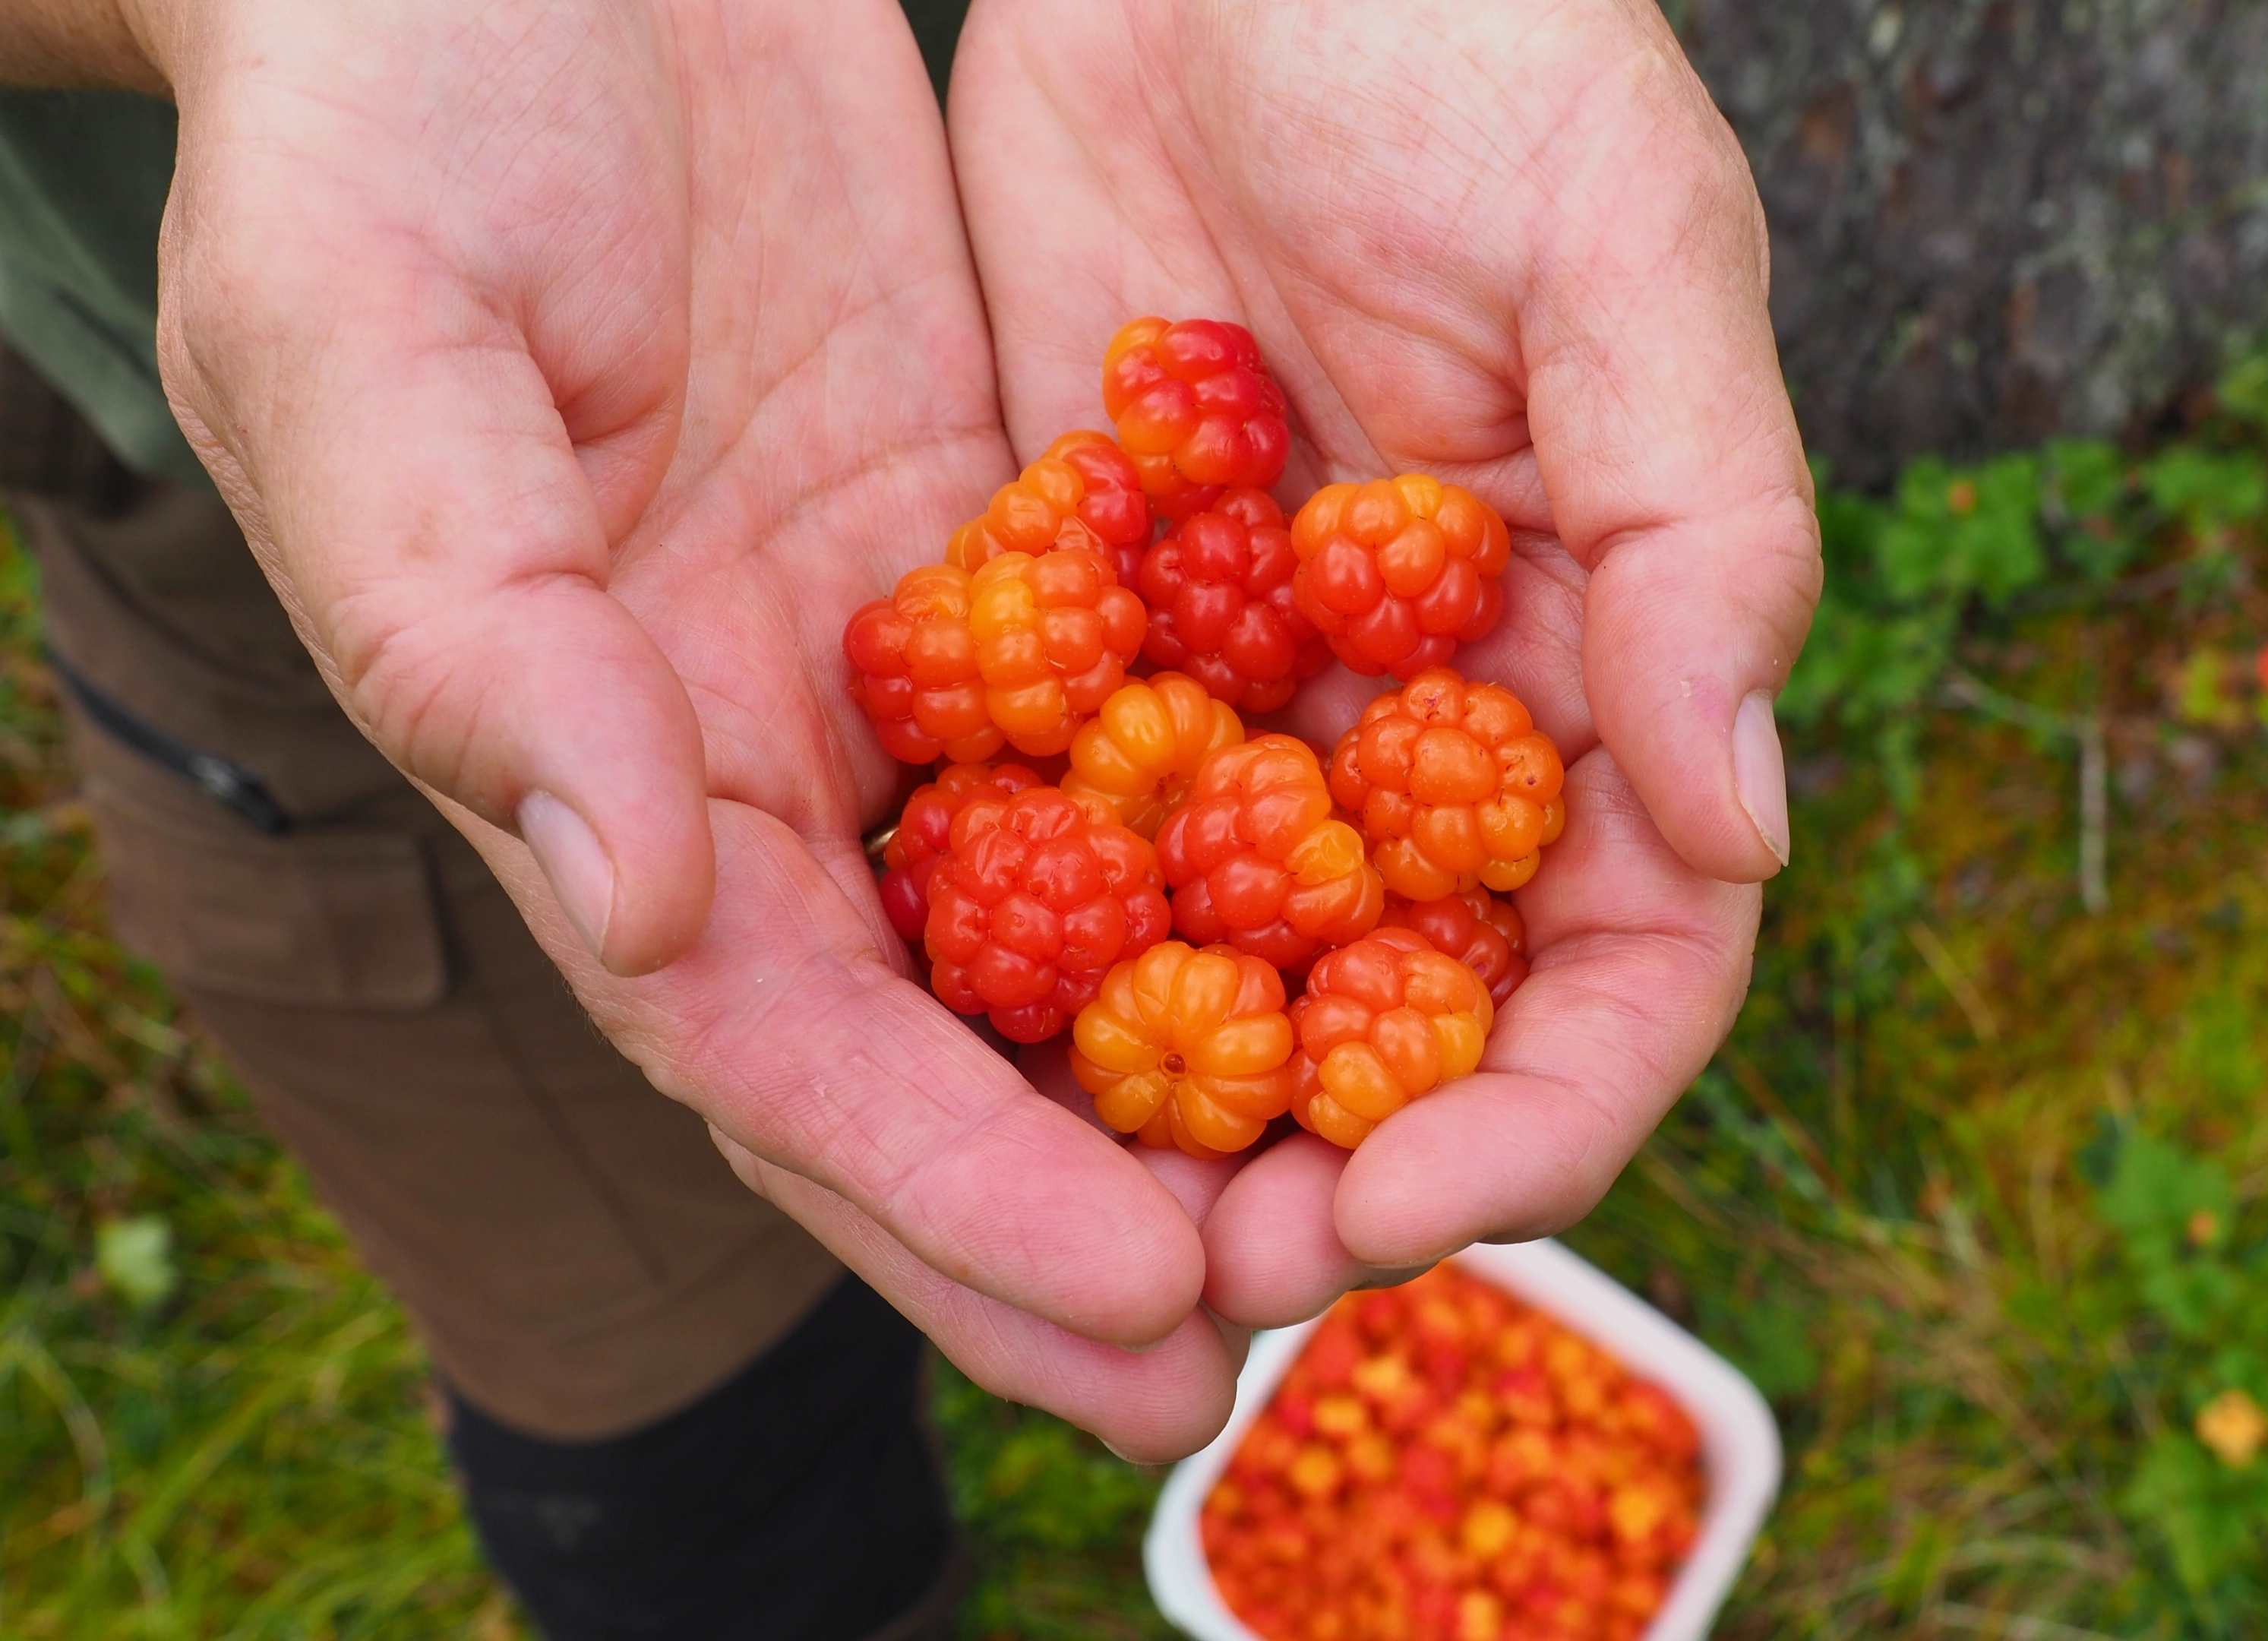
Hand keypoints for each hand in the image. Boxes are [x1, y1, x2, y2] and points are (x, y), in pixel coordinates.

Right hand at [125, 0, 1237, 1457]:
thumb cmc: (384, 98)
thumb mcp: (372, 336)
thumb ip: (475, 632)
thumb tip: (632, 903)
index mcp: (586, 748)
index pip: (778, 1042)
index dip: (951, 1190)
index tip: (1138, 1298)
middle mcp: (744, 747)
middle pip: (934, 1040)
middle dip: (1082, 1205)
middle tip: (1259, 1354)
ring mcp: (881, 654)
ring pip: (1053, 922)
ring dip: (1189, 1071)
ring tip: (1356, 1205)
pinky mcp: (992, 541)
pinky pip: (1132, 726)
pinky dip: (1235, 846)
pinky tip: (1381, 937)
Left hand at [953, 0, 1820, 1323]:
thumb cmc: (1470, 25)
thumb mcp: (1625, 239)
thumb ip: (1699, 528)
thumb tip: (1737, 826)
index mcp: (1604, 664)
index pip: (1619, 965)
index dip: (1532, 1121)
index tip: (1397, 1212)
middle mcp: (1433, 719)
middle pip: (1407, 1022)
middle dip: (1318, 1171)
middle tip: (1190, 1276)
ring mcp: (1252, 693)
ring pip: (1215, 973)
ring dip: (1143, 1118)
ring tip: (1043, 1228)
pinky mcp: (1079, 628)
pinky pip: (1042, 829)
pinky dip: (999, 948)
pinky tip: (906, 1035)